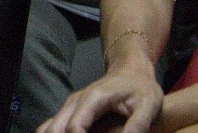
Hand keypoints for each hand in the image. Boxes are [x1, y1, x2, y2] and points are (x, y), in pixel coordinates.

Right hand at [38, 62, 162, 132]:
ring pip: (50, 127)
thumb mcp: (147, 106)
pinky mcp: (70, 109)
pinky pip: (51, 124)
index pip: (74, 128)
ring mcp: (71, 104)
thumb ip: (137, 126)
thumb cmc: (140, 88)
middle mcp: (76, 101)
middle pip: (56, 128)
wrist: (131, 70)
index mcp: (93, 99)